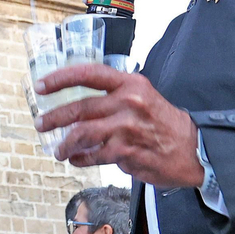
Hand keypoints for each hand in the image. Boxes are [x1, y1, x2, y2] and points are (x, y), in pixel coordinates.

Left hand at [35, 64, 202, 186]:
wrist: (194, 149)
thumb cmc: (166, 124)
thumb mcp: (144, 96)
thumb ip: (116, 95)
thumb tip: (83, 101)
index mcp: (130, 84)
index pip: (88, 74)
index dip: (60, 78)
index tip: (41, 85)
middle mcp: (127, 103)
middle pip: (79, 107)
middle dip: (53, 116)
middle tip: (40, 123)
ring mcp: (126, 128)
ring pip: (81, 133)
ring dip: (64, 143)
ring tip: (58, 149)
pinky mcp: (126, 152)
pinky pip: (92, 156)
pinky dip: (79, 159)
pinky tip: (76, 159)